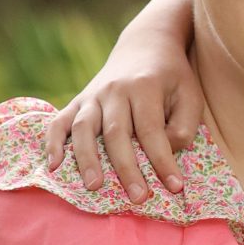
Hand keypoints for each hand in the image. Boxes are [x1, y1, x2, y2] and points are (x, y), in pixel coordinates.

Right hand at [43, 38, 204, 204]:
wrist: (145, 45)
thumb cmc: (172, 78)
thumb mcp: (190, 95)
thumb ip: (183, 126)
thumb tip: (166, 151)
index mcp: (145, 88)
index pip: (152, 131)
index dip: (162, 161)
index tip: (174, 187)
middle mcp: (115, 90)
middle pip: (117, 134)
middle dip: (127, 169)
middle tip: (138, 198)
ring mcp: (93, 95)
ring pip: (85, 128)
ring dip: (87, 159)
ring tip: (94, 186)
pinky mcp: (79, 100)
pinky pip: (59, 121)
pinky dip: (53, 142)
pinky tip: (53, 165)